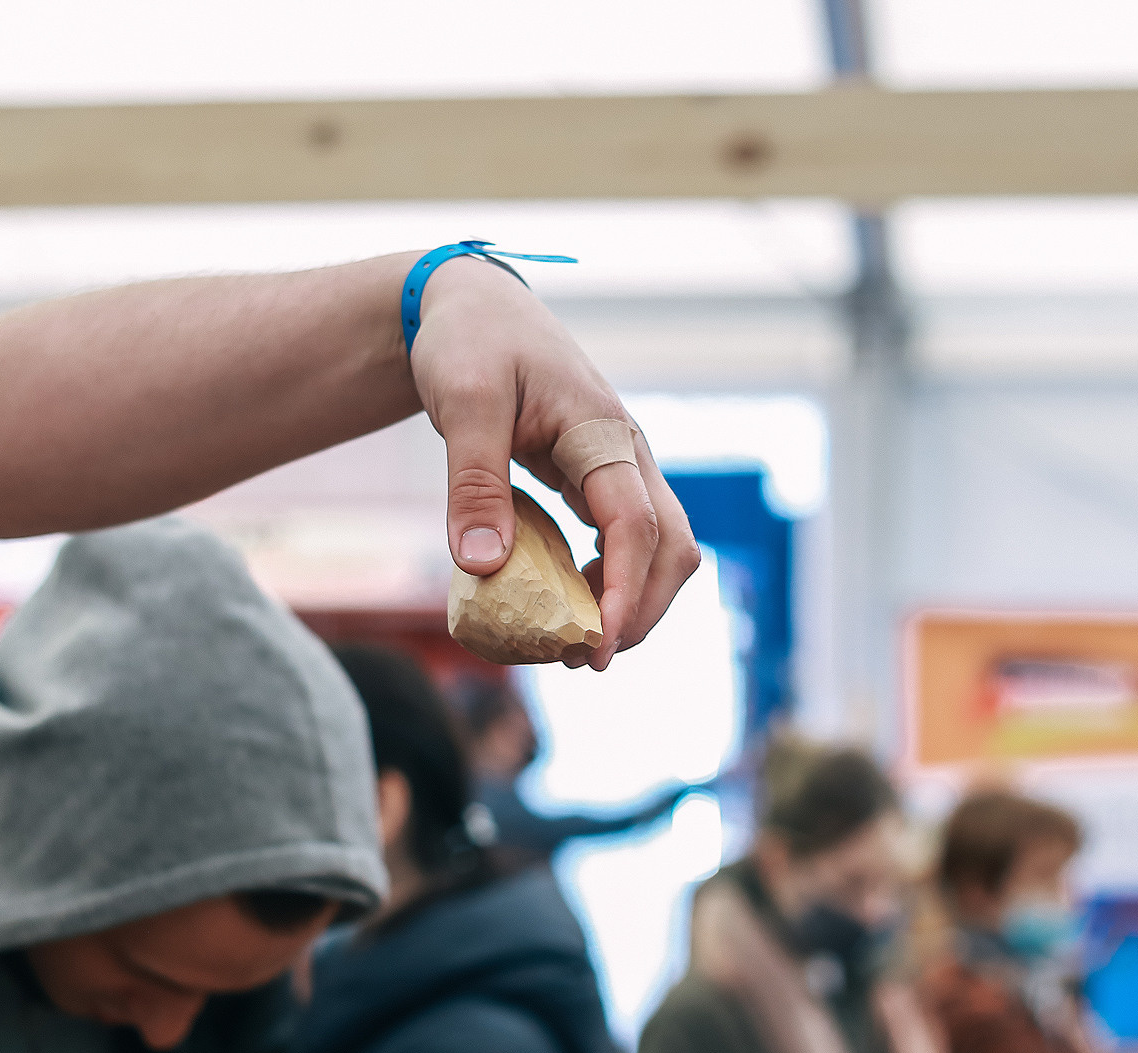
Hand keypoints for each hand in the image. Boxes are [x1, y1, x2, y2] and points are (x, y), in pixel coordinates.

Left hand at [410, 256, 699, 670]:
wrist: (471, 306)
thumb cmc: (470, 343)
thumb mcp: (464, 404)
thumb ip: (474, 484)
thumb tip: (482, 567)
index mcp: (603, 432)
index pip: (638, 527)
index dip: (626, 593)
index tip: (598, 647)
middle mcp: (626, 453)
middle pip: (672, 548)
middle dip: (642, 611)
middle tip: (585, 660)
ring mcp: (617, 468)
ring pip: (657, 549)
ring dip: (628, 601)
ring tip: (571, 644)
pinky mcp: (596, 480)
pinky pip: (621, 542)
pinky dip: (604, 581)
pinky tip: (563, 604)